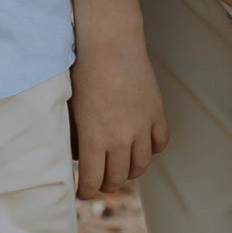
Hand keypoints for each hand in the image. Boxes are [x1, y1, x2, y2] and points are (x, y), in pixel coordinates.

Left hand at [70, 30, 167, 197]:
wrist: (109, 41)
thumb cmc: (81, 69)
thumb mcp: (71, 106)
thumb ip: (75, 136)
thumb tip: (78, 156)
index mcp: (94, 138)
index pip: (93, 181)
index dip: (86, 192)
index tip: (83, 192)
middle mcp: (120, 138)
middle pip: (118, 178)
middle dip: (107, 184)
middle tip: (100, 180)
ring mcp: (141, 126)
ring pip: (141, 165)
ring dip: (130, 171)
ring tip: (122, 167)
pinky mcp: (156, 112)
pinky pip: (160, 143)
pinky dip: (152, 149)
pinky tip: (142, 145)